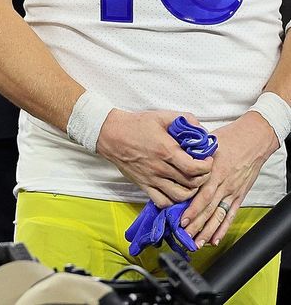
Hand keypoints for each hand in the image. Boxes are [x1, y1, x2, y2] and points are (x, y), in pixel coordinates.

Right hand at [95, 110, 212, 206]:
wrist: (110, 133)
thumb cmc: (136, 124)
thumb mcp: (161, 116)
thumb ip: (184, 119)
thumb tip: (201, 129)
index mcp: (166, 151)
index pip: (195, 168)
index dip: (207, 167)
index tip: (207, 161)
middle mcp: (160, 168)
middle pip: (191, 184)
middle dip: (202, 179)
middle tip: (202, 171)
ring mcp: (151, 179)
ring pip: (179, 196)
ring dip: (190, 192)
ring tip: (191, 183)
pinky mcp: (143, 185)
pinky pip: (162, 202)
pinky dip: (173, 201)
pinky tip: (175, 191)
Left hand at [181, 111, 277, 248]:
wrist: (253, 140)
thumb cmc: (228, 139)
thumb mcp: (206, 143)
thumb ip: (190, 153)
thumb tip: (172, 158)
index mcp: (212, 171)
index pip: (201, 195)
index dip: (191, 209)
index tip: (179, 219)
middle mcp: (222, 184)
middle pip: (208, 209)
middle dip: (195, 224)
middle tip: (183, 235)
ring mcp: (232, 191)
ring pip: (218, 215)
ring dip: (207, 231)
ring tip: (196, 242)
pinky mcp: (239, 195)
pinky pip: (230, 214)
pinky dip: (223, 228)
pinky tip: (215, 239)